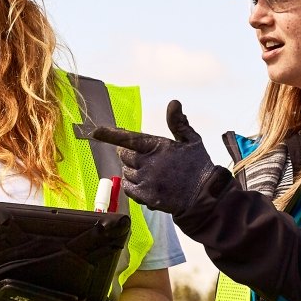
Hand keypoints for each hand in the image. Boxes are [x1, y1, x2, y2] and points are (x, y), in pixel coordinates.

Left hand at [90, 100, 219, 216]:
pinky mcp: (146, 197)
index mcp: (158, 147)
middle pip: (123, 155)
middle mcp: (149, 164)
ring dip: (132, 170)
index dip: (110, 134)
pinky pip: (128, 188)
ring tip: (150, 172)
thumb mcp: (192, 140)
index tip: (95, 131)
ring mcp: (146, 181)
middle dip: (128, 154)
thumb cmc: (198, 166)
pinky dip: (132, 185)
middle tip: (143, 156)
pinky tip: (146, 184)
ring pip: (125, 172)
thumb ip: (178, 122)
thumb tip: (173, 103)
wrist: (205, 196)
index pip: (128, 138)